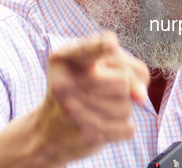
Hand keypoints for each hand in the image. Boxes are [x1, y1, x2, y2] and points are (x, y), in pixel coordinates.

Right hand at [0, 32, 149, 167]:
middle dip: (124, 87)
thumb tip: (142, 91)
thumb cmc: (66, 95)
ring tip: (99, 109)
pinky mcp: (84, 135)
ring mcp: (73, 112)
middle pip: (122, 81)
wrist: (39, 137)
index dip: (100, 46)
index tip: (111, 45)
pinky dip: (120, 128)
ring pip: (127, 105)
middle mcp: (65, 84)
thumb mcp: (79, 68)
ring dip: (121, 110)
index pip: (88, 48)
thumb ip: (117, 65)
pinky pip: (126, 127)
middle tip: (107, 92)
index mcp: (62, 60)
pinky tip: (100, 124)